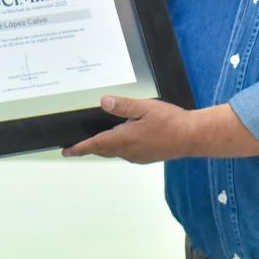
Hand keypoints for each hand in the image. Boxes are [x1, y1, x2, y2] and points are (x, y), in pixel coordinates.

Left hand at [61, 96, 190, 163]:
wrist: (192, 137)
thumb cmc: (170, 122)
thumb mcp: (144, 107)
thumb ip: (123, 105)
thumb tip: (103, 102)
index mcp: (125, 139)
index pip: (96, 145)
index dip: (80, 148)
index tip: (66, 151)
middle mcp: (129, 151)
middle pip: (103, 150)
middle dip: (89, 148)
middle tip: (75, 146)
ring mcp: (138, 156)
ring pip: (115, 152)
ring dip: (104, 147)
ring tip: (94, 142)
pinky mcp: (146, 156)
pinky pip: (126, 153)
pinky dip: (117, 147)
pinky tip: (121, 139)